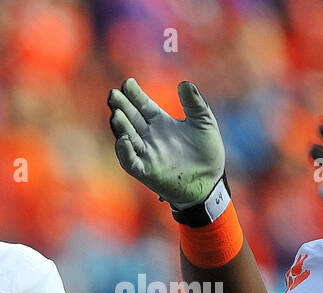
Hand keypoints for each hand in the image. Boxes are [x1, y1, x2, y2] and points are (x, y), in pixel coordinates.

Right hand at [108, 78, 225, 208]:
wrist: (209, 180)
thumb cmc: (206, 151)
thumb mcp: (204, 121)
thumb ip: (194, 103)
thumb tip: (184, 83)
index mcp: (161, 123)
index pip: (144, 106)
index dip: (135, 95)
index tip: (128, 83)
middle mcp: (150, 137)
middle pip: (131, 119)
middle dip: (122, 107)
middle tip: (113, 94)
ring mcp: (146, 154)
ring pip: (128, 138)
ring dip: (121, 126)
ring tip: (116, 113)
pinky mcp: (145, 171)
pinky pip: (130, 161)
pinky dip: (124, 152)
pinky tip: (123, 139)